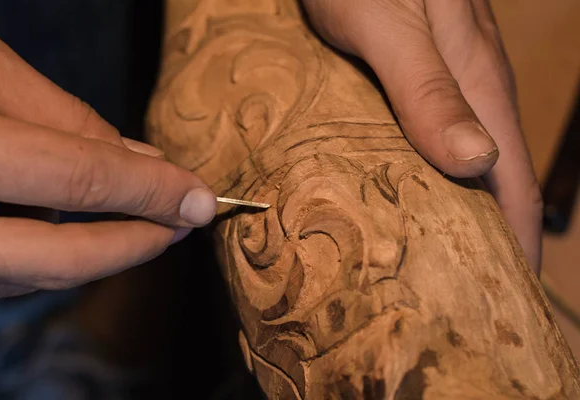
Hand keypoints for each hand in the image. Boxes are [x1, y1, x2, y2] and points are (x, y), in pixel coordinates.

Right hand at [0, 31, 217, 298]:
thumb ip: (64, 116)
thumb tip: (144, 162)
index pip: (77, 179)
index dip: (150, 191)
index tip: (202, 199)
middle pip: (55, 258)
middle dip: (133, 243)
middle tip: (182, 224)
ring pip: (29, 277)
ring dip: (98, 254)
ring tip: (144, 222)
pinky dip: (49, 258)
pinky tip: (80, 229)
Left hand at [303, 0, 542, 273]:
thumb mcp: (388, 29)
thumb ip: (429, 90)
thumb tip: (477, 163)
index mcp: (476, 85)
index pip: (512, 182)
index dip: (517, 240)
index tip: (508, 293)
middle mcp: (471, 88)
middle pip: (495, 177)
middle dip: (493, 237)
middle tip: (472, 291)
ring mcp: (448, 80)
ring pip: (467, 159)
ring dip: (464, 212)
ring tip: (445, 260)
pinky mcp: (419, 74)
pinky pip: (436, 138)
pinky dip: (434, 178)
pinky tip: (415, 197)